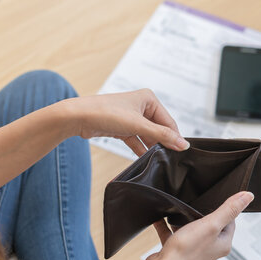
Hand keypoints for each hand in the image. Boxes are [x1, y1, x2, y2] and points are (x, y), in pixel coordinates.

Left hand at [66, 89, 189, 155]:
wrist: (78, 117)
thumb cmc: (106, 113)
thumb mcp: (138, 125)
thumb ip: (162, 136)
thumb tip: (183, 144)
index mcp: (149, 98)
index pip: (169, 121)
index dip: (174, 137)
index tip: (181, 153)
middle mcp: (141, 106)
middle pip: (159, 129)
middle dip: (162, 142)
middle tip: (169, 159)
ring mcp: (131, 117)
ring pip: (148, 135)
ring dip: (152, 147)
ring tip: (158, 160)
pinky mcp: (122, 128)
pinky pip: (137, 140)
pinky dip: (141, 149)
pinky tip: (146, 159)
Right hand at [144, 191, 253, 259]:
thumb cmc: (186, 252)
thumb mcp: (211, 225)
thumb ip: (228, 210)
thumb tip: (248, 196)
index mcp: (223, 245)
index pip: (230, 222)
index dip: (224, 209)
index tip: (214, 201)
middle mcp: (210, 250)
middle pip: (211, 226)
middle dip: (202, 214)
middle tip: (195, 204)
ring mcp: (193, 253)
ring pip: (191, 231)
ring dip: (183, 220)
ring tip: (177, 210)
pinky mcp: (177, 253)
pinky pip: (173, 235)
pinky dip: (167, 226)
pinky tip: (160, 219)